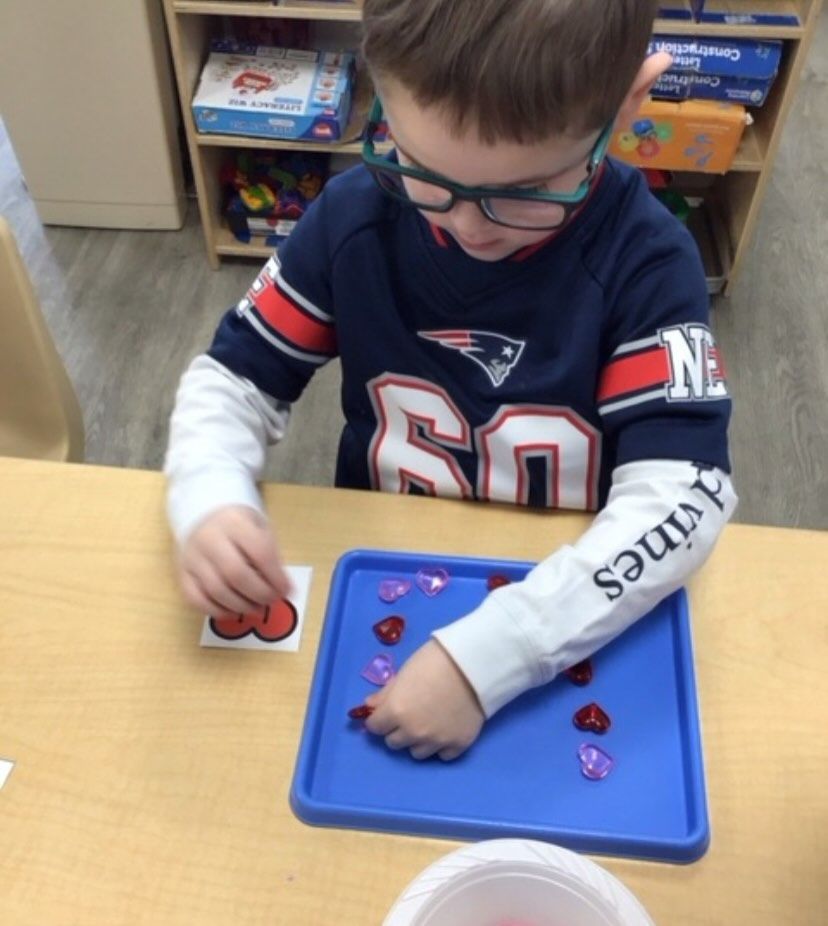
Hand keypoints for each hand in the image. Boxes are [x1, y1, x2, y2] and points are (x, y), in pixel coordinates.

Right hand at [177, 505, 291, 613]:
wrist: (203, 516)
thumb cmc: (239, 527)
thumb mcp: (259, 529)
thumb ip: (271, 556)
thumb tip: (283, 589)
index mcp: (235, 523)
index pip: (259, 552)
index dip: (276, 576)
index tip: (287, 590)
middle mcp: (209, 538)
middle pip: (236, 574)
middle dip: (259, 594)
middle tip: (271, 601)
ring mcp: (192, 557)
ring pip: (216, 590)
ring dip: (241, 606)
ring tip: (257, 608)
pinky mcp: (182, 573)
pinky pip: (196, 599)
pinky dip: (217, 611)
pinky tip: (234, 611)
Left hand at [364, 639, 484, 760]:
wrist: (475, 663)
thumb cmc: (435, 660)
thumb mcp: (404, 672)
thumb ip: (385, 694)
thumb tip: (369, 706)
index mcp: (396, 712)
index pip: (375, 727)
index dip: (379, 718)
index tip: (386, 712)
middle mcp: (413, 732)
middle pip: (394, 742)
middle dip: (397, 729)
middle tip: (409, 714)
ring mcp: (437, 741)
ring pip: (417, 753)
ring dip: (418, 740)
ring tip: (429, 722)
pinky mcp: (458, 745)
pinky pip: (442, 755)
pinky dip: (441, 745)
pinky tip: (446, 728)